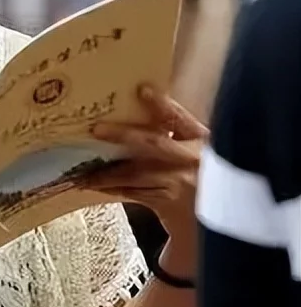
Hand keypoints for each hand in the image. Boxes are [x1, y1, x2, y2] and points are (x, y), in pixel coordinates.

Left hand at [81, 84, 207, 272]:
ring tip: (80, 168)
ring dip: (105, 172)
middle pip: (152, 142)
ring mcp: (179, 182)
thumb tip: (143, 103)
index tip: (142, 90)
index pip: (180, 118)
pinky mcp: (167, 203)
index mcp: (202, 140)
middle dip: (121, 134)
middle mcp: (191, 159)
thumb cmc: (208, 181)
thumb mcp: (204, 151)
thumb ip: (177, 132)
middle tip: (96, 129)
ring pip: (134, 173)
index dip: (161, 104)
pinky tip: (93, 184)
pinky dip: (111, 188)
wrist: (227, 216)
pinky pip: (132, 193)